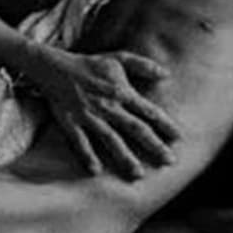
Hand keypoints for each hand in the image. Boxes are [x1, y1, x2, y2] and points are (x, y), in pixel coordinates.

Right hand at [30, 47, 179, 179]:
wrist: (54, 67)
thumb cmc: (89, 65)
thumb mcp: (117, 58)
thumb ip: (142, 65)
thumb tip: (167, 74)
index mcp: (121, 91)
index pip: (148, 110)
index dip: (165, 123)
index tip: (179, 138)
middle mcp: (108, 106)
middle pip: (134, 128)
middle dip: (153, 145)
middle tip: (170, 161)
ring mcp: (88, 115)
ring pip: (110, 138)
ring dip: (125, 156)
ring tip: (139, 174)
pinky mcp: (70, 122)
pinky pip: (79, 141)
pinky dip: (87, 155)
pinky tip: (96, 171)